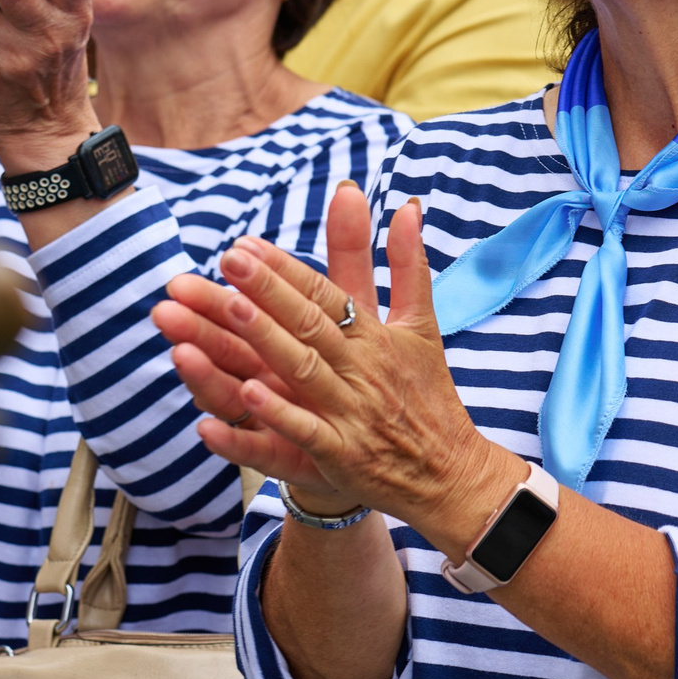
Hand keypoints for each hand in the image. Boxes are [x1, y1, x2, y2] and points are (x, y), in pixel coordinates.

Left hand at [165, 182, 515, 545]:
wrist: (450, 471)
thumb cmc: (427, 394)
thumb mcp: (422, 326)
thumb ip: (408, 266)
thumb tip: (409, 207)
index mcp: (376, 337)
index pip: (326, 294)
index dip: (285, 270)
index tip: (245, 245)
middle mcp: (362, 369)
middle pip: (309, 324)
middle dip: (267, 291)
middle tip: (227, 260)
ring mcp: (350, 413)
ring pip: (301, 371)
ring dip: (265, 341)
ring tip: (228, 311)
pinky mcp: (340, 455)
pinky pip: (302, 434)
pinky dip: (272, 417)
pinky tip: (240, 398)